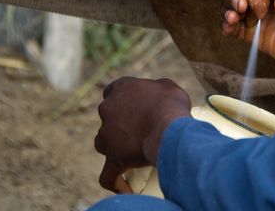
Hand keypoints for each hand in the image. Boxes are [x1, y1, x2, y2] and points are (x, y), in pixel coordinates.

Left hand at [94, 77, 191, 192]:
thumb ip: (157, 88)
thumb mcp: (168, 87)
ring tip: (132, 154)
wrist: (168, 128)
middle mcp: (108, 108)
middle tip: (139, 130)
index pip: (113, 91)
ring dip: (113, 146)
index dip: (121, 99)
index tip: (132, 106)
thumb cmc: (171, 105)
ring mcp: (106, 134)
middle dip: (119, 123)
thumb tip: (159, 96)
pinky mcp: (112, 156)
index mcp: (121, 88)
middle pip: (108, 116)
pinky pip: (107, 173)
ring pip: (103, 142)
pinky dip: (113, 180)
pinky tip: (122, 186)